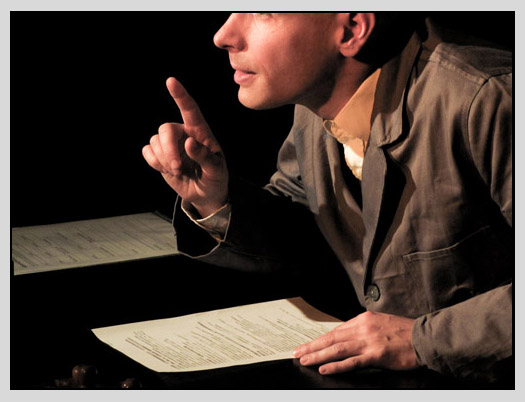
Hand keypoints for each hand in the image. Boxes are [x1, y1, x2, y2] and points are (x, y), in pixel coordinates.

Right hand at [143, 77, 228, 217]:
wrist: (205, 194)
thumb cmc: (215, 178)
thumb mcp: (216, 170)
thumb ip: (205, 157)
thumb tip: (189, 143)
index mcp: (201, 133)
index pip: (190, 110)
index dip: (180, 95)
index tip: (171, 81)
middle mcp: (184, 133)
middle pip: (166, 128)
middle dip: (168, 149)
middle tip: (178, 168)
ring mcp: (170, 144)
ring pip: (155, 141)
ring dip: (164, 160)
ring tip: (178, 171)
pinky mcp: (160, 155)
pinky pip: (147, 151)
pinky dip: (155, 163)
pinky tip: (168, 170)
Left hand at [293, 311, 417, 374]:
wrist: (424, 337)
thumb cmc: (405, 332)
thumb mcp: (380, 323)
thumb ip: (363, 328)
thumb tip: (346, 336)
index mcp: (363, 319)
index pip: (336, 330)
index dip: (320, 339)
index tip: (308, 344)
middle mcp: (362, 328)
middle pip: (332, 338)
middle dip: (312, 346)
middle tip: (297, 352)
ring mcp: (368, 342)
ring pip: (337, 349)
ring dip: (318, 355)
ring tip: (305, 360)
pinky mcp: (376, 355)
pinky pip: (351, 362)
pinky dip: (336, 365)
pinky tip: (324, 368)